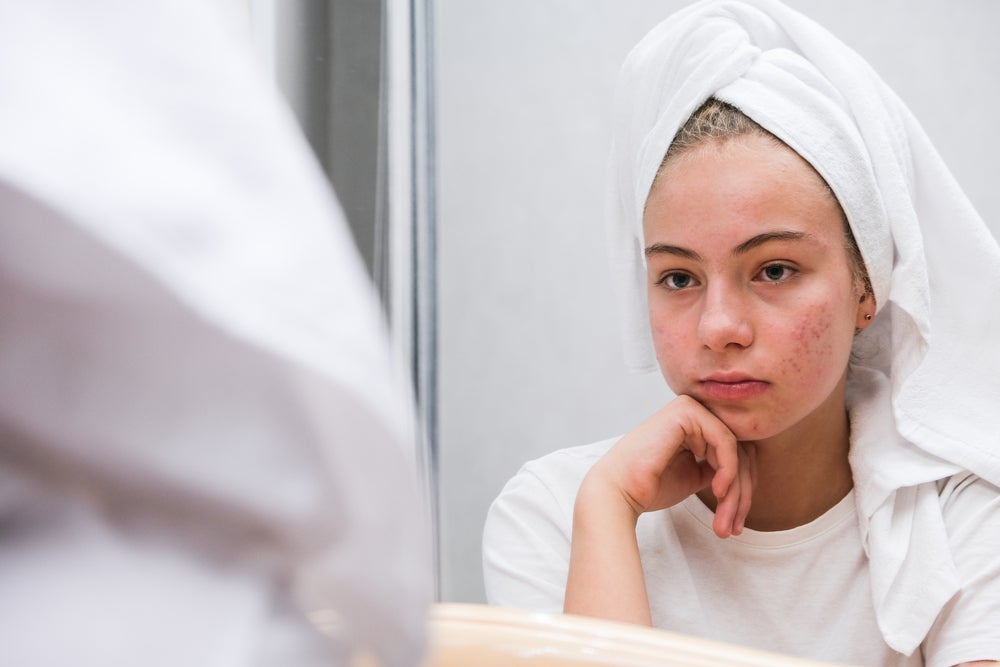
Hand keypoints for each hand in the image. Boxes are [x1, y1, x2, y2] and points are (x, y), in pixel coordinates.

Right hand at [564, 395, 754, 623]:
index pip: (736, 451)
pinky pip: (725, 441)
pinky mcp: (686, 412)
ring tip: (726, 520)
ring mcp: (689, 408)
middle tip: (733, 527)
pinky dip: (729, 470)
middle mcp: (692, 412)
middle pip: (740, 450)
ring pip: (736, 448)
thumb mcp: (696, 476)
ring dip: (736, 490)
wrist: (620, 492)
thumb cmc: (649, 487)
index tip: (736, 520)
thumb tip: (751, 470)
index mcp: (692, 426)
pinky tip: (719, 491)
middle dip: (742, 494)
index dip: (743, 487)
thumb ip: (719, 466)